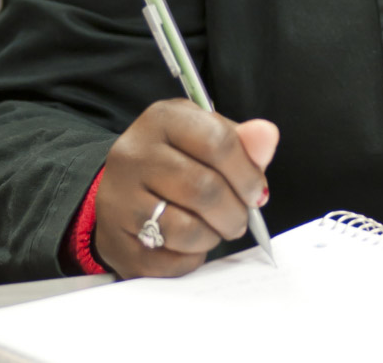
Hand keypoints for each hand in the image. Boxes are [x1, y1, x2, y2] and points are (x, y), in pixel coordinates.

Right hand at [94, 99, 278, 277]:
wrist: (122, 187)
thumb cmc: (177, 157)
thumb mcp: (208, 134)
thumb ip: (243, 140)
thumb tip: (267, 135)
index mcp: (162, 119)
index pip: (217, 142)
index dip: (247, 173)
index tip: (257, 191)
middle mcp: (134, 154)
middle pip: (204, 189)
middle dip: (234, 211)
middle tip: (240, 218)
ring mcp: (118, 199)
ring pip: (185, 229)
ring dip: (214, 235)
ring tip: (217, 228)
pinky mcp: (114, 242)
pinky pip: (167, 262)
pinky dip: (190, 258)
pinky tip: (191, 244)